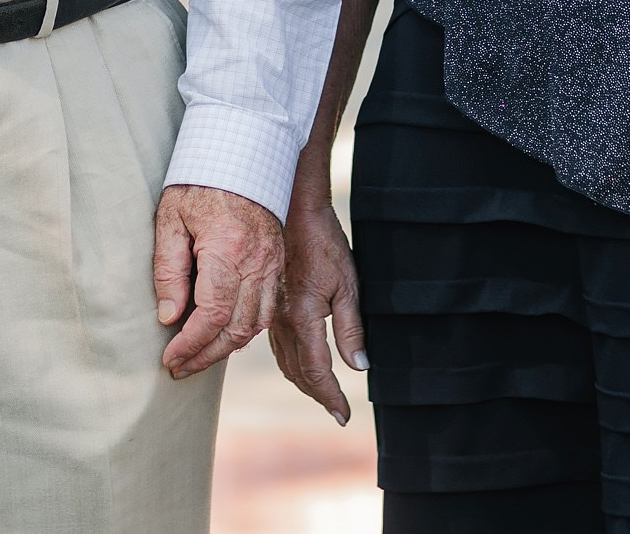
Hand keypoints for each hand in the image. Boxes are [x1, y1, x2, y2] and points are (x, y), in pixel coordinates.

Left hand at [153, 184, 283, 378]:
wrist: (244, 152)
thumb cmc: (201, 182)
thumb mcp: (170, 219)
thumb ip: (168, 270)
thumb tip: (169, 316)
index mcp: (227, 251)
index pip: (210, 316)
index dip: (189, 345)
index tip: (169, 359)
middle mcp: (257, 263)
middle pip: (236, 329)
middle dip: (206, 355)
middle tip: (179, 367)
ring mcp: (273, 264)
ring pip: (256, 324)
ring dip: (227, 347)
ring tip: (198, 356)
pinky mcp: (278, 263)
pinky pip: (267, 309)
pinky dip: (246, 329)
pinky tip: (224, 333)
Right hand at [267, 194, 366, 424]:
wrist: (293, 214)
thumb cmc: (324, 244)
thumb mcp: (347, 285)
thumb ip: (351, 328)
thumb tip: (359, 367)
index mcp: (303, 319)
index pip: (317, 371)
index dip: (331, 397)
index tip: (344, 415)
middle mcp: (282, 323)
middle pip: (299, 374)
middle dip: (319, 396)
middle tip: (337, 411)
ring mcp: (272, 316)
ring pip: (286, 363)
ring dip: (305, 384)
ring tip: (323, 395)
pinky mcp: (270, 308)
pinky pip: (279, 348)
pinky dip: (293, 365)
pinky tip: (302, 367)